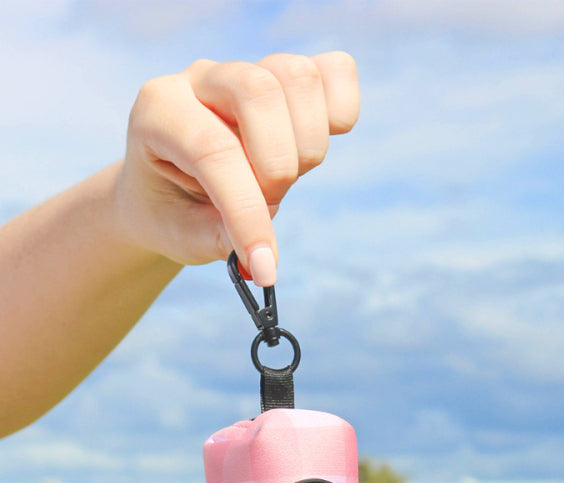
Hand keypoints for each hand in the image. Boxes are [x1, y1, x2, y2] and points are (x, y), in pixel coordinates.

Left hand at [114, 51, 359, 284]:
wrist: (167, 190)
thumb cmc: (173, 213)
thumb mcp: (182, 235)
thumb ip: (220, 238)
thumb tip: (263, 251)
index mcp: (159, 111)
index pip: (214, 151)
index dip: (248, 214)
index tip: (266, 267)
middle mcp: (200, 79)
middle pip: (258, 90)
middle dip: (277, 165)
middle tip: (268, 203)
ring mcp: (247, 72)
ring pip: (297, 77)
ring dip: (308, 142)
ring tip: (284, 178)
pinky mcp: (285, 80)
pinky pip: (334, 71)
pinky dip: (341, 108)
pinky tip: (321, 139)